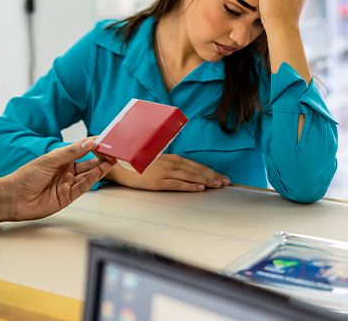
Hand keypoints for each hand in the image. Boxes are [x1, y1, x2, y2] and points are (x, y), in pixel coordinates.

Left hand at [0, 139, 113, 221]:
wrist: (14, 198)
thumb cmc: (26, 176)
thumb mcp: (49, 160)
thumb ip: (71, 152)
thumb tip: (89, 142)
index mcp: (61, 159)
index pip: (81, 150)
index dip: (94, 145)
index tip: (106, 139)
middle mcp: (66, 171)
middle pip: (88, 163)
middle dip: (101, 157)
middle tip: (114, 151)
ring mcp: (67, 184)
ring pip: (88, 175)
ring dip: (100, 167)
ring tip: (111, 160)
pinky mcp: (67, 197)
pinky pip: (83, 187)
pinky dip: (93, 179)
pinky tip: (100, 171)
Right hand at [107, 153, 229, 191]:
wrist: (121, 165)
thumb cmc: (140, 166)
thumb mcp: (158, 163)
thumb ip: (172, 167)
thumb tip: (186, 173)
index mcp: (173, 159)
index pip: (196, 166)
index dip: (210, 171)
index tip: (222, 177)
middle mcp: (171, 164)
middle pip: (197, 170)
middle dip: (213, 176)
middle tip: (226, 182)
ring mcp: (165, 172)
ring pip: (190, 176)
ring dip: (206, 181)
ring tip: (218, 185)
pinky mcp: (158, 181)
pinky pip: (177, 184)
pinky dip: (190, 186)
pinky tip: (199, 188)